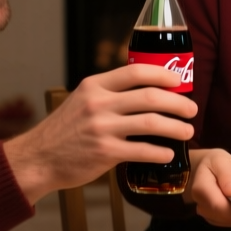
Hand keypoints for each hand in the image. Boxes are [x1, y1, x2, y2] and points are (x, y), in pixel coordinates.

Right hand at [5, 65, 197, 203]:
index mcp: (95, 86)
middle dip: (178, 103)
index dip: (163, 75)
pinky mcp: (105, 152)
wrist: (38, 158)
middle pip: (151, 96)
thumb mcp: (82, 101)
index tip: (179, 82)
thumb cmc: (65, 130)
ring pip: (152, 123)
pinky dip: (161, 152)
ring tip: (188, 132)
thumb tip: (147, 90)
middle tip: (191, 110)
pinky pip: (142, 150)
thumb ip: (109, 94)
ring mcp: (102, 128)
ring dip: (176, 128)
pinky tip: (169, 153)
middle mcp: (99, 103)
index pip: (136, 72)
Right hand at [188, 148, 230, 227]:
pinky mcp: (211, 217)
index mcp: (201, 190)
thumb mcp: (222, 161)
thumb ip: (227, 175)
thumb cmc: (214, 163)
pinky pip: (226, 222)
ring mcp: (205, 213)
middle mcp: (201, 205)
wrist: (201, 169)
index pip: (220, 206)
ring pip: (226, 222)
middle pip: (224, 217)